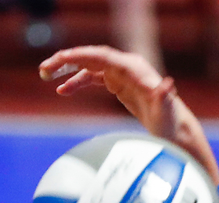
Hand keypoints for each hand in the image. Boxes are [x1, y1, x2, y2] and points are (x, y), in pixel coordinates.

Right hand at [39, 45, 218, 185]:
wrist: (174, 130)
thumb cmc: (170, 124)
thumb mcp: (167, 113)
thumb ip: (164, 97)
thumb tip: (168, 84)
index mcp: (134, 69)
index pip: (103, 56)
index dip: (81, 56)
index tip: (61, 59)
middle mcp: (127, 67)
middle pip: (92, 56)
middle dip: (67, 60)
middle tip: (44, 68)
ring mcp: (121, 75)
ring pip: (89, 67)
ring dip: (68, 70)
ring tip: (45, 76)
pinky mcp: (118, 85)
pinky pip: (93, 79)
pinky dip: (77, 83)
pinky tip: (62, 91)